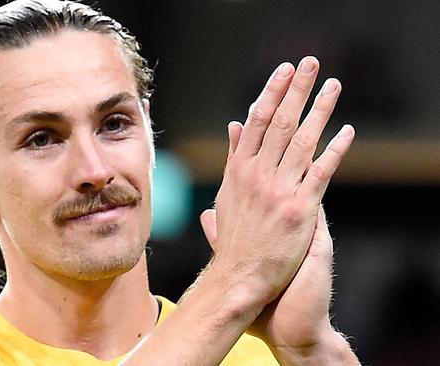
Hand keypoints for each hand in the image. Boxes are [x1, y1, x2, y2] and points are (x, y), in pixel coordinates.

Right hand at [201, 56, 353, 315]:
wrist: (240, 274)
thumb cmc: (234, 236)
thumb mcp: (227, 193)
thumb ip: (234, 157)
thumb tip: (236, 124)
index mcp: (238, 169)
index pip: (256, 121)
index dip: (272, 92)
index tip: (285, 71)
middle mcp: (257, 175)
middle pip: (280, 122)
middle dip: (297, 90)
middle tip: (310, 64)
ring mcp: (279, 191)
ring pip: (301, 141)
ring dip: (319, 110)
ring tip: (333, 86)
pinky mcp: (300, 209)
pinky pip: (321, 172)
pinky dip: (335, 150)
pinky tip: (347, 131)